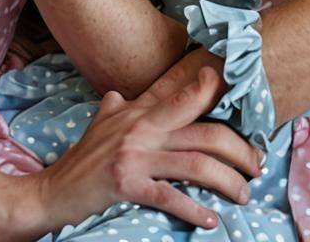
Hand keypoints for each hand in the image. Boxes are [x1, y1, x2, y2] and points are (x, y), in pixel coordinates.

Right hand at [35, 66, 260, 232]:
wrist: (53, 191)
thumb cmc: (82, 159)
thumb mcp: (102, 123)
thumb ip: (118, 108)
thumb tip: (121, 96)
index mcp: (137, 111)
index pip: (181, 95)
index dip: (209, 90)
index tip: (235, 90)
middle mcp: (140, 127)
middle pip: (203, 132)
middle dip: (238, 149)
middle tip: (256, 165)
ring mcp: (134, 155)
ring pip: (196, 164)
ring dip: (227, 181)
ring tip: (242, 194)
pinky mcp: (126, 184)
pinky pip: (170, 196)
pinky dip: (195, 209)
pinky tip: (209, 220)